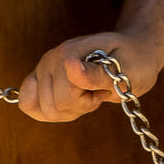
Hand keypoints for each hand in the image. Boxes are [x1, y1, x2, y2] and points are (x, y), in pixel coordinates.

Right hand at [18, 31, 163, 121]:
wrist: (134, 53)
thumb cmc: (134, 62)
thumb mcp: (126, 70)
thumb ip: (96, 73)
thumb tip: (68, 65)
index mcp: (68, 53)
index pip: (65, 97)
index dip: (88, 101)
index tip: (106, 88)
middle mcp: (50, 59)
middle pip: (52, 108)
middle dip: (78, 107)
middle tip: (98, 90)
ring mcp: (43, 69)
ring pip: (44, 111)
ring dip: (70, 109)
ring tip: (88, 92)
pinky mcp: (41, 79)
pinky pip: (30, 105)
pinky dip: (54, 111)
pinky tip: (74, 99)